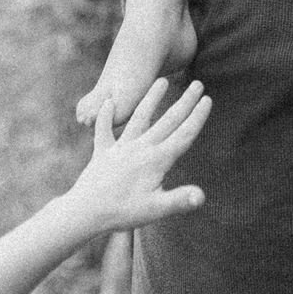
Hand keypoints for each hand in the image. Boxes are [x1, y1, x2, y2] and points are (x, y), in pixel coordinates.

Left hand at [65, 78, 210, 233]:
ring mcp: (120, 148)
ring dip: (151, 98)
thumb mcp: (155, 210)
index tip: (208, 99)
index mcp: (156, 160)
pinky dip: (104, 116)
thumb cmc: (122, 213)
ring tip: (162, 80)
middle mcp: (140, 148)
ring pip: (139, 118)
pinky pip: (103, 130)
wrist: (84, 211)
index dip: (197, 117)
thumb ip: (180, 200)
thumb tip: (202, 196)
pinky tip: (107, 102)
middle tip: (198, 84)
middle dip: (184, 102)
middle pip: (167, 121)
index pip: (183, 135)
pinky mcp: (102, 152)